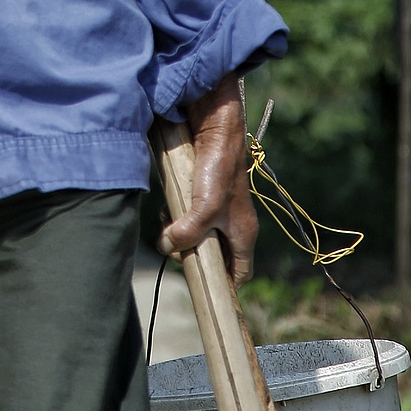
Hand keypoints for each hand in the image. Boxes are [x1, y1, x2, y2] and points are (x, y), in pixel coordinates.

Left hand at [158, 74, 257, 286]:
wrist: (215, 127)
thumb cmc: (220, 168)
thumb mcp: (205, 208)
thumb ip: (188, 232)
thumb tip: (166, 246)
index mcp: (243, 233)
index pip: (240, 273)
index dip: (224, 284)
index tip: (203, 283)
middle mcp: (232, 223)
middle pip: (213, 254)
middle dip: (191, 253)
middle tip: (176, 246)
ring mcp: (217, 207)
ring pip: (197, 233)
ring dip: (180, 233)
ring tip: (169, 224)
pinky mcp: (201, 191)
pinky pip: (187, 213)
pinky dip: (175, 214)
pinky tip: (167, 207)